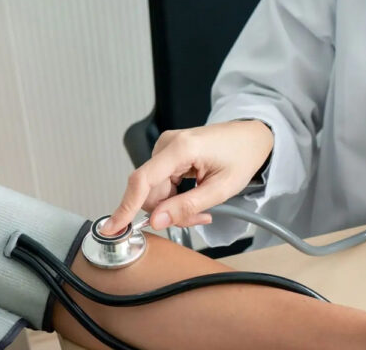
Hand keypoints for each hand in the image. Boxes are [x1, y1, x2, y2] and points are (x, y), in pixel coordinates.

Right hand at [101, 120, 272, 234]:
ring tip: (202, 206)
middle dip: (169, 212)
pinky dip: (175, 196)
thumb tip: (157, 221)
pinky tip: (195, 195)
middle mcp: (168, 144)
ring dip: (174, 206)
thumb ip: (188, 206)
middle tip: (199, 217)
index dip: (125, 207)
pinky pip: (161, 184)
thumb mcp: (222, 189)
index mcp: (181, 148)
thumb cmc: (243, 155)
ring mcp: (166, 147)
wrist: (252, 136)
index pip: (142, 181)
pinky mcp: (168, 153)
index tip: (112, 228)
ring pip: (155, 191)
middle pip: (150, 192)